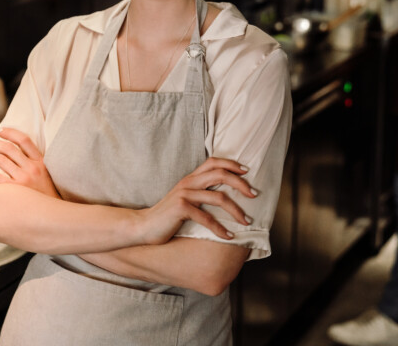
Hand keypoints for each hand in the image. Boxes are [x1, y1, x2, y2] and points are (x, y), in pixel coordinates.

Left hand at [0, 127, 59, 198]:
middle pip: (9, 148)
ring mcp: (24, 179)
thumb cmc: (46, 194)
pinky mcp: (16, 191)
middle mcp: (32, 168)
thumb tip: (14, 154)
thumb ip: (34, 163)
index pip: (24, 140)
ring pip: (0, 161)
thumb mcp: (46, 174)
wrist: (53, 214)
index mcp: (40, 161)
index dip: (10, 132)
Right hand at [135, 158, 256, 244]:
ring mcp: (184, 195)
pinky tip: (229, 236)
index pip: (213, 162)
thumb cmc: (167, 216)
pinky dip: (220, 228)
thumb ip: (200, 194)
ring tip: (247, 221)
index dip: (231, 164)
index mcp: (190, 178)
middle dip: (241, 183)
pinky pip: (207, 218)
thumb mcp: (184, 200)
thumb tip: (224, 198)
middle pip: (220, 174)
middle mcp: (188, 182)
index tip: (247, 171)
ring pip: (218, 197)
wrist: (142, 226)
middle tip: (254, 194)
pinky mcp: (181, 209)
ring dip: (236, 210)